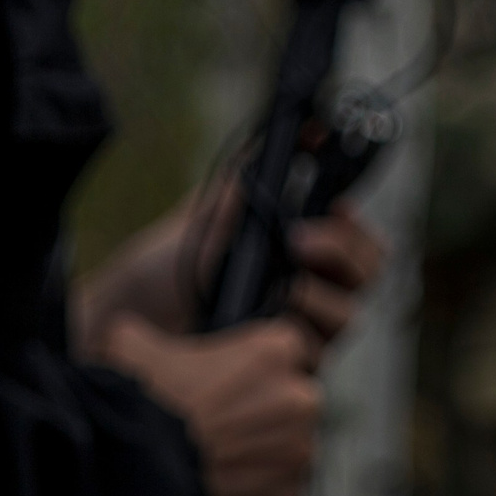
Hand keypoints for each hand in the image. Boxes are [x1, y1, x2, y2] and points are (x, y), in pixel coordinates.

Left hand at [75, 187, 386, 355]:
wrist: (130, 313)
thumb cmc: (173, 260)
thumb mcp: (214, 207)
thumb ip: (259, 168)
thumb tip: (306, 125)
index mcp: (309, 256)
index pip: (364, 245)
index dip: (359, 228)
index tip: (337, 207)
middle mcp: (314, 294)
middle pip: (365, 281)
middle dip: (341, 256)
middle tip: (298, 241)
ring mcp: (299, 333)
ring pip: (342, 321)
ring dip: (317, 299)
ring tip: (282, 286)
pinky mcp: (277, 370)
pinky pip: (310, 362)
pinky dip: (294, 342)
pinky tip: (262, 324)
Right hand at [100, 315, 322, 495]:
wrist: (136, 473)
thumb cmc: (139, 403)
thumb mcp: (133, 344)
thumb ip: (152, 337)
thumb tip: (139, 342)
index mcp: (274, 350)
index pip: (287, 348)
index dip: (255, 365)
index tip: (231, 380)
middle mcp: (299, 397)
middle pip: (292, 399)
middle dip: (264, 410)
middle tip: (220, 424)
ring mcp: (298, 450)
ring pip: (289, 447)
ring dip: (263, 453)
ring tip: (216, 460)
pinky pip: (280, 490)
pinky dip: (257, 492)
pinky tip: (221, 488)